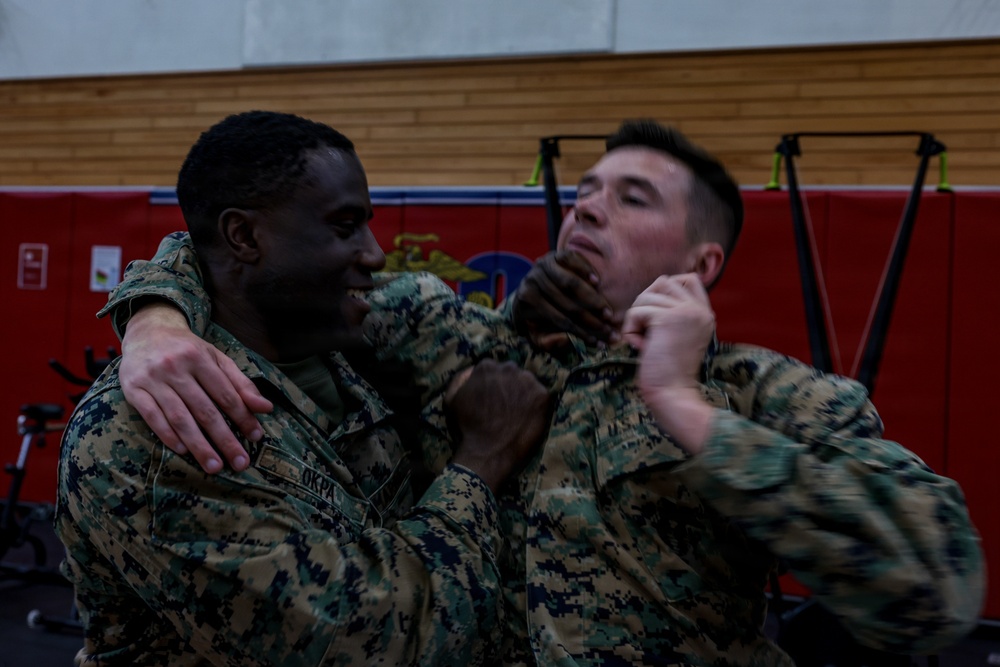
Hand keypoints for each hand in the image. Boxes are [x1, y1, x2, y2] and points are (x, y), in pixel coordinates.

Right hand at [120, 302, 272, 472]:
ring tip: (214, 465)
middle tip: (240, 463)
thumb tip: (266, 408)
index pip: (225, 394)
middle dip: (224, 439)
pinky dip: (168, 435)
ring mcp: (152, 379)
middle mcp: (175, 367)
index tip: (256, 437)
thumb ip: (240, 383)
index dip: (243, 417)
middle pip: (205, 410)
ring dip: (199, 445)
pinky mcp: (133, 390)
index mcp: (199, 357)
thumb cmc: (188, 349)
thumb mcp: (216, 359)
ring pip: (179, 418)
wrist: (147, 331)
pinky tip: (183, 450)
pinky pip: (152, 417)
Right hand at [445, 360, 550, 492]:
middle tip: (505, 404)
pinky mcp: (542, 395)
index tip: (492, 397)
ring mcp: (527, 381)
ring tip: (517, 410)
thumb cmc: (468, 426)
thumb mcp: (452, 399)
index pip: (493, 368)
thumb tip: (472, 370)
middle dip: (508, 384)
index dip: (492, 384)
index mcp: (486, 366)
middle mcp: (508, 368)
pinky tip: (526, 416)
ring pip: (526, 381)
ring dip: (522, 391)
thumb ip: (460, 378)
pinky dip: (535, 403)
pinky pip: (539, 394)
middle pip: (511, 372)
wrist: (488, 451)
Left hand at [512, 250, 616, 348]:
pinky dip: (586, 270)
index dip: (580, 332)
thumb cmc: (535, 315)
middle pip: (567, 302)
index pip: (558, 320)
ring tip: (607, 312)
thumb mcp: (535, 333)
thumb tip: (567, 340)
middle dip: (591, 318)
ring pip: (571, 283)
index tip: (596, 342)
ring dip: (592, 298)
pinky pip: (573, 260)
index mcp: (527, 301)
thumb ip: (547, 342)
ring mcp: (544, 264)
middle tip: (608, 329)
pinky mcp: (555, 254)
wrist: (530, 287)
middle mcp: (533, 280)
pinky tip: (597, 282)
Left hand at [621, 274, 715, 452]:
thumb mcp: (678, 336)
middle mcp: (699, 310)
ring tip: (643, 341)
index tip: (657, 314)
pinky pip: (637, 311)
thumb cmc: (669, 371)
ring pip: (647, 296)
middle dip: (646, 301)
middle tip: (644, 327)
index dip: (667, 288)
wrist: (673, 393)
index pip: (689, 279)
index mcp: (705, 314)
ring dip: (636, 317)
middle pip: (664, 282)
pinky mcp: (668, 319)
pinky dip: (630, 329)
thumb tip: (650, 293)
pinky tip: (639, 347)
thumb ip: (673, 313)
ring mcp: (686, 312)